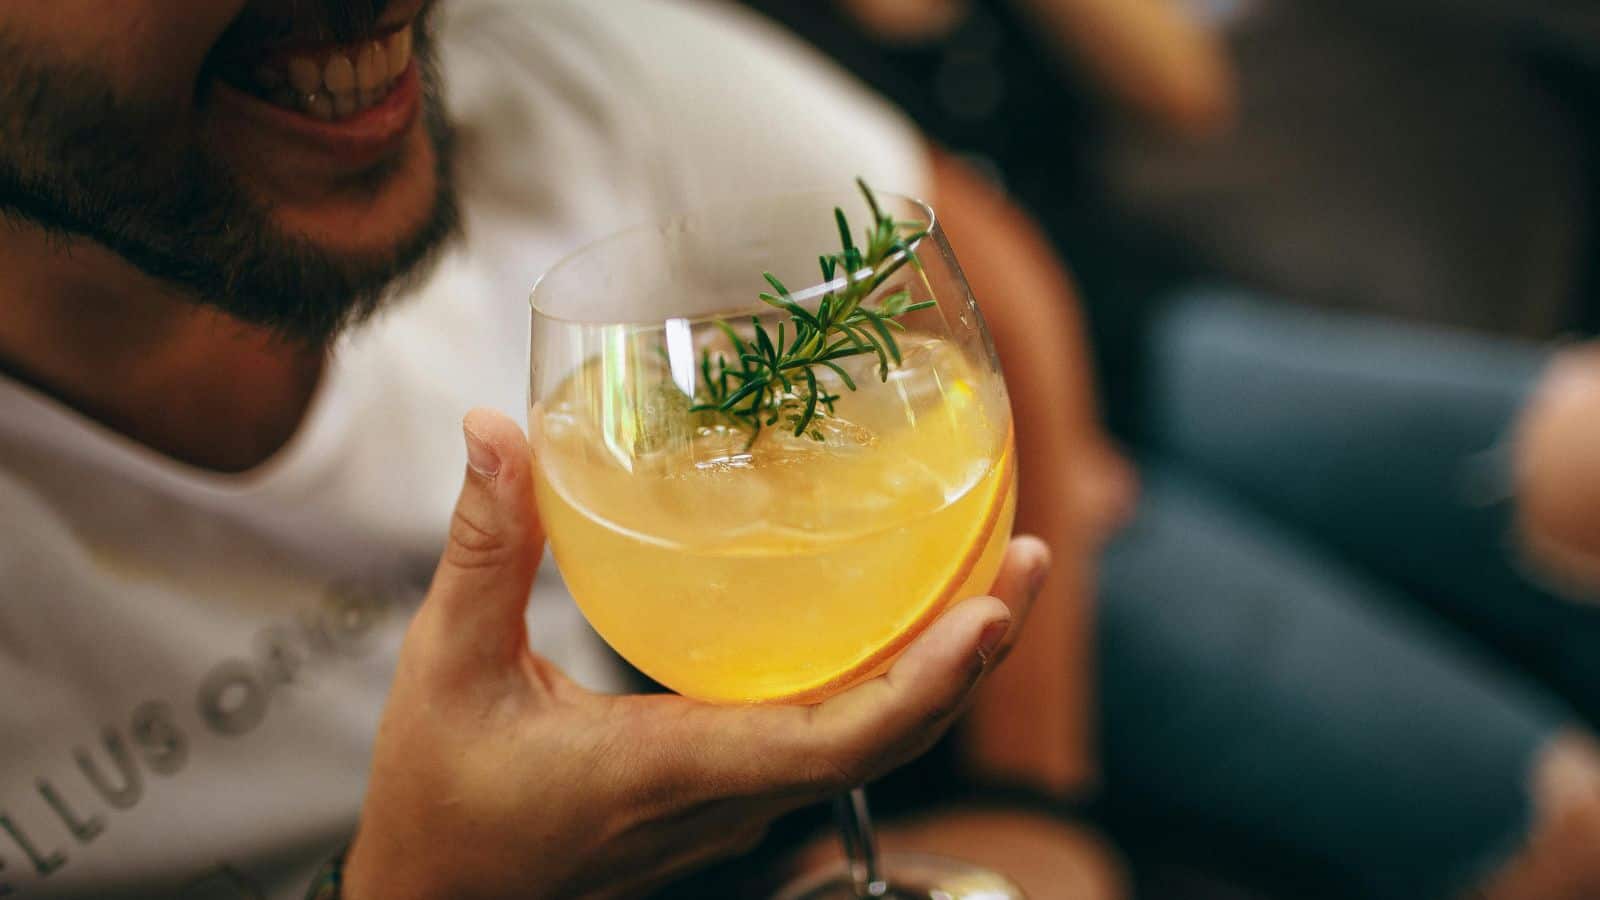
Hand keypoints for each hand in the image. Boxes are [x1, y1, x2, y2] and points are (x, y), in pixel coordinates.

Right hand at [342, 408, 1049, 899]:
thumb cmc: (440, 803)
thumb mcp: (447, 668)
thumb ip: (483, 546)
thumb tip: (497, 431)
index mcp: (674, 767)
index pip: (837, 743)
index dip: (928, 683)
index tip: (990, 612)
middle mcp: (730, 796)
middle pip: (891, 740)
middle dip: (973, 656)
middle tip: (1028, 556)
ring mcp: (737, 806)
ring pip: (875, 746)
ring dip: (947, 668)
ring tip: (997, 576)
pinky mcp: (729, 798)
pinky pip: (838, 744)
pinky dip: (895, 684)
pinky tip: (906, 619)